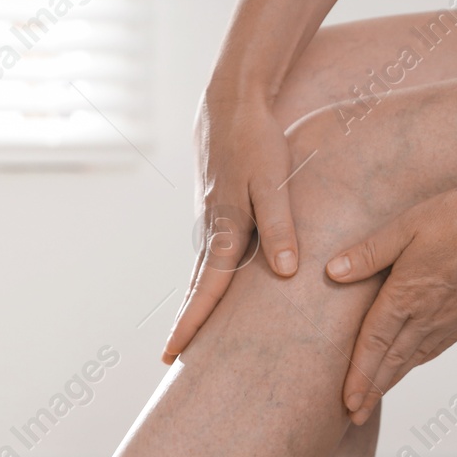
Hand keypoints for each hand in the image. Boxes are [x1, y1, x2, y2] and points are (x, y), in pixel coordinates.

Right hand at [163, 92, 299, 364]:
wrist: (231, 99)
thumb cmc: (256, 138)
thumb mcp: (273, 181)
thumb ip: (281, 226)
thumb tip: (285, 273)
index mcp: (223, 230)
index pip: (206, 291)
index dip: (191, 325)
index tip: (172, 355)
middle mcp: (211, 230)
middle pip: (198, 288)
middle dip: (187, 323)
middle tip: (171, 357)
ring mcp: (211, 219)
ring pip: (205, 270)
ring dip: (199, 300)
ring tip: (195, 330)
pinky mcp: (217, 207)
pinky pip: (213, 251)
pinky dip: (210, 274)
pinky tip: (215, 282)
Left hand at [325, 186, 456, 424]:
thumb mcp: (408, 225)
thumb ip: (370, 252)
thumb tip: (333, 271)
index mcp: (407, 295)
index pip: (374, 344)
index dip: (358, 375)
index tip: (346, 402)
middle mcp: (429, 315)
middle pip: (392, 361)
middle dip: (371, 391)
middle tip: (354, 417)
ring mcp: (453, 318)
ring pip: (415, 358)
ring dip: (392, 381)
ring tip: (375, 399)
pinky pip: (438, 347)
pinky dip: (418, 363)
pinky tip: (412, 366)